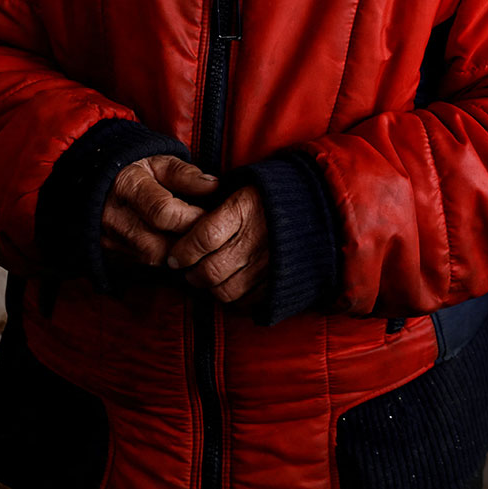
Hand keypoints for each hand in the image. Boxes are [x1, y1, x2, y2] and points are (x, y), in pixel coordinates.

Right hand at [102, 154, 216, 266]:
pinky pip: (145, 264)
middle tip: (206, 232)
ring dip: (179, 253)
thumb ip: (185, 174)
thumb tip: (213, 186)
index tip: (209, 214)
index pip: (164, 212)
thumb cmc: (137, 172)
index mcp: (127, 186)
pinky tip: (176, 245)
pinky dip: (165, 257)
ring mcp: (110, 239)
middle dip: (188, 241)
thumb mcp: (160, 162)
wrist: (99, 186)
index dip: (192, 217)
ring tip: (192, 238)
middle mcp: (114, 217)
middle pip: (159, 244)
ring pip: (153, 259)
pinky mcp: (112, 253)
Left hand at [166, 185, 269, 305]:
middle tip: (187, 270)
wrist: (313, 204)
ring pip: (225, 290)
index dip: (183, 252)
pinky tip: (228, 286)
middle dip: (191, 274)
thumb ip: (213, 204)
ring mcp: (269, 263)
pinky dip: (232, 299)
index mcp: (244, 209)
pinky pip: (247, 302)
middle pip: (211, 269)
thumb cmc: (268, 195)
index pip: (203, 239)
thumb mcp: (240, 186)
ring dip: (209, 289)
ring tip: (206, 279)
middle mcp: (256, 238)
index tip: (174, 256)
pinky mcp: (279, 281)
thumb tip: (182, 224)